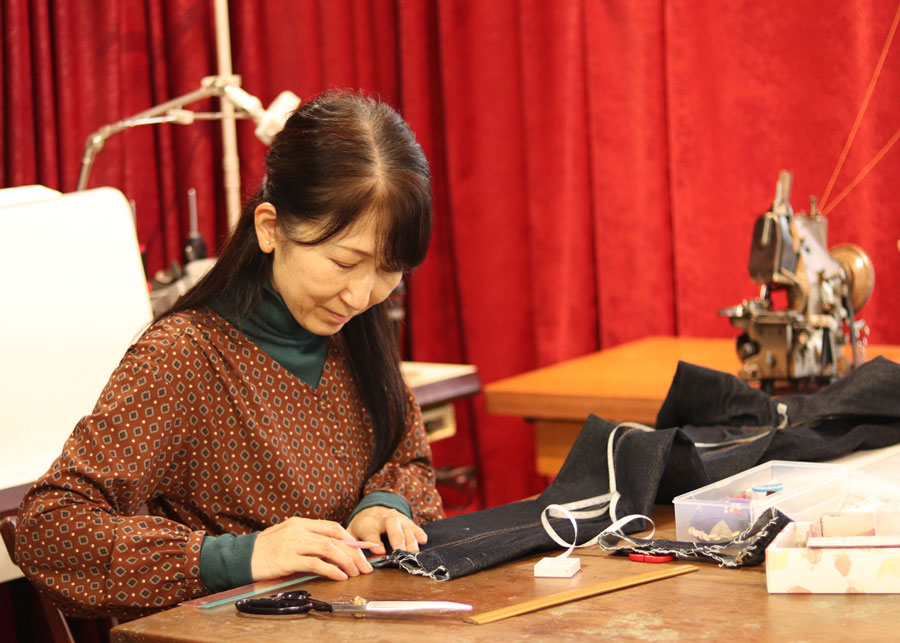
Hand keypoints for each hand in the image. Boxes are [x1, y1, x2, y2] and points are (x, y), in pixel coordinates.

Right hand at [250, 517, 373, 581]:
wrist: (239, 558)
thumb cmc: (264, 550)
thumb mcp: (287, 537)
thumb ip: (307, 540)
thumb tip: (334, 550)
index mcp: (300, 522)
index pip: (333, 527)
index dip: (351, 539)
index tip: (364, 549)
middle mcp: (299, 530)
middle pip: (335, 539)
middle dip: (354, 553)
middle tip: (365, 566)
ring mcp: (294, 543)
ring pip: (329, 549)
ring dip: (347, 562)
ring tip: (356, 573)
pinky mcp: (288, 559)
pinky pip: (316, 564)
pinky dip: (332, 570)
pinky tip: (340, 576)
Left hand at [347, 506, 427, 555]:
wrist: (373, 510)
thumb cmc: (362, 528)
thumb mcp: (351, 534)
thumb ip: (349, 545)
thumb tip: (344, 559)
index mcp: (367, 524)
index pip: (370, 532)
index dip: (375, 542)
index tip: (379, 552)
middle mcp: (383, 519)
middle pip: (391, 524)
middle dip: (396, 537)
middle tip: (400, 551)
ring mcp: (397, 519)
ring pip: (405, 526)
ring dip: (410, 539)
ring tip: (413, 552)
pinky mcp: (407, 521)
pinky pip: (415, 526)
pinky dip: (419, 533)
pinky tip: (423, 541)